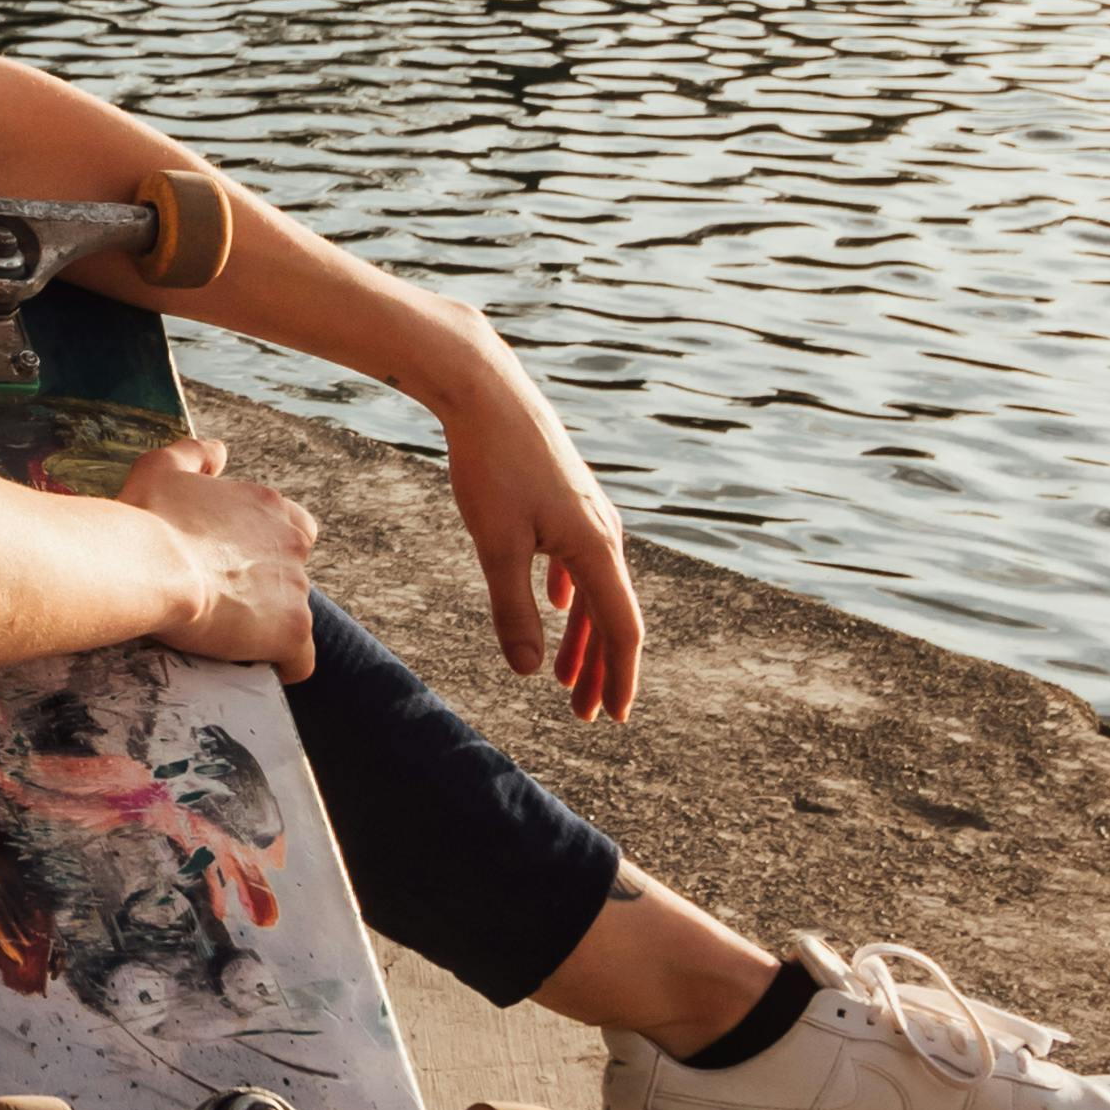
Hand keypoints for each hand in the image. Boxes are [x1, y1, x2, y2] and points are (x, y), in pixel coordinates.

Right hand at [128, 439, 319, 678]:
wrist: (149, 565)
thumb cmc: (147, 516)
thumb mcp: (162, 467)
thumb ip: (194, 454)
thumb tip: (219, 452)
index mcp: (267, 506)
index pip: (293, 527)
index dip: (265, 550)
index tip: (232, 566)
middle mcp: (292, 542)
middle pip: (293, 574)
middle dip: (264, 589)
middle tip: (219, 602)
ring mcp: (296, 587)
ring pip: (293, 615)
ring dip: (265, 626)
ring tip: (222, 637)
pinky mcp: (292, 629)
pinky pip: (300, 659)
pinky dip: (282, 665)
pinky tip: (253, 667)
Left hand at [436, 348, 641, 722]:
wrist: (487, 392)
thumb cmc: (491, 465)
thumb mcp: (496, 545)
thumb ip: (513, 610)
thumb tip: (529, 672)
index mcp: (596, 547)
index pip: (622, 628)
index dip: (620, 677)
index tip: (614, 717)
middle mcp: (603, 532)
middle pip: (612, 615)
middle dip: (600, 669)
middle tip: (585, 714)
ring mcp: (587, 513)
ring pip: (595, 589)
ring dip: (583, 636)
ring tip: (565, 677)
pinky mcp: (567, 498)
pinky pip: (579, 561)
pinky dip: (571, 596)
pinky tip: (557, 608)